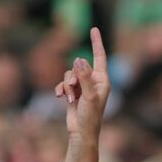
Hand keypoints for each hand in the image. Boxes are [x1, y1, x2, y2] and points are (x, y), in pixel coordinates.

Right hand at [55, 27, 109, 141]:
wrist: (82, 133)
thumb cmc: (90, 117)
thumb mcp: (89, 95)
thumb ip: (84, 77)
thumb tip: (79, 59)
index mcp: (102, 80)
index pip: (99, 57)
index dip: (96, 43)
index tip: (94, 29)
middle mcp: (93, 82)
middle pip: (78, 66)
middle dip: (73, 76)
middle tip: (74, 89)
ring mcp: (83, 87)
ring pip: (69, 74)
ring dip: (67, 85)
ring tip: (69, 98)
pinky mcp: (73, 93)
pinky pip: (64, 83)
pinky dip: (61, 89)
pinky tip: (60, 97)